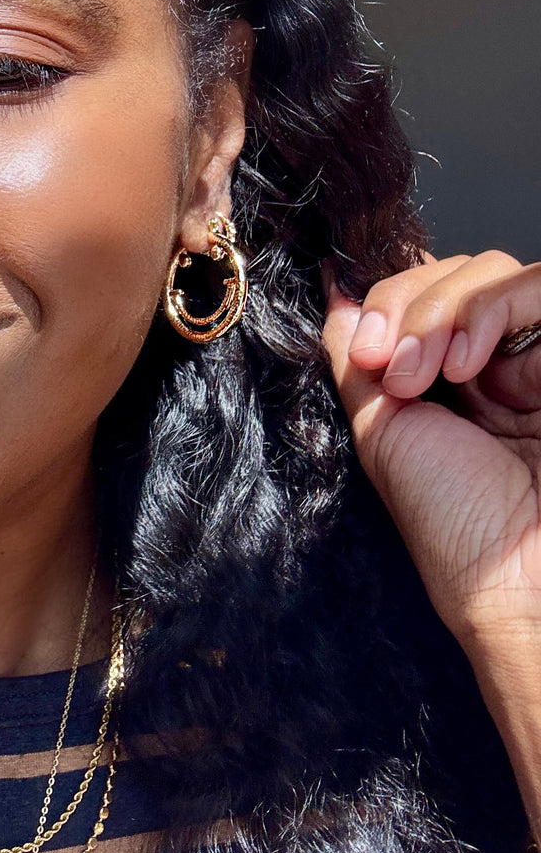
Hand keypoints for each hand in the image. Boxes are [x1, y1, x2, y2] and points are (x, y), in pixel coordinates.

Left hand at [323, 253, 540, 647]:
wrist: (519, 583)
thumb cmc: (455, 527)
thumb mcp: (382, 433)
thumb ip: (356, 358)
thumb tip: (331, 288)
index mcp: (448, 377)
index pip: (415, 289)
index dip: (384, 298)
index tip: (363, 347)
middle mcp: (497, 358)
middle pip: (449, 270)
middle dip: (405, 308)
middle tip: (392, 373)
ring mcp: (536, 355)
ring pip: (488, 269)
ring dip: (439, 313)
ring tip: (425, 376)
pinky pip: (539, 284)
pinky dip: (489, 308)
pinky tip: (468, 365)